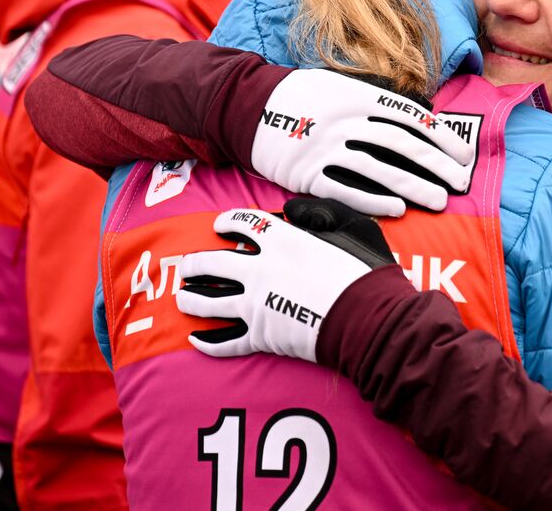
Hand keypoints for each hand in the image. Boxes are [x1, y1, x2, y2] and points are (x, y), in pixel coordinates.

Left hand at [176, 200, 393, 359]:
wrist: (368, 318)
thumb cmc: (363, 271)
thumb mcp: (351, 227)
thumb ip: (320, 213)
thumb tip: (292, 209)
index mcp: (282, 242)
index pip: (244, 224)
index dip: (228, 221)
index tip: (219, 225)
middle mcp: (260, 271)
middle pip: (214, 264)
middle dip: (196, 264)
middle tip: (187, 265)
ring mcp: (256, 306)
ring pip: (210, 303)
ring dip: (192, 299)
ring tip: (182, 297)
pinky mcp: (261, 337)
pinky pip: (226, 342)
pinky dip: (208, 342)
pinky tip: (195, 340)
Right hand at [251, 69, 474, 216]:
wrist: (249, 106)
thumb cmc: (305, 96)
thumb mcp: (342, 84)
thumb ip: (378, 100)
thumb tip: (420, 115)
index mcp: (359, 95)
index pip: (411, 117)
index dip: (442, 136)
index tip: (464, 153)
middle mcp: (346, 120)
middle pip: (401, 144)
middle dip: (437, 164)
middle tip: (462, 181)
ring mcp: (326, 148)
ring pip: (378, 169)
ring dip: (413, 186)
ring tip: (440, 200)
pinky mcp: (307, 173)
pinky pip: (345, 190)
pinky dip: (373, 201)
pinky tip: (397, 210)